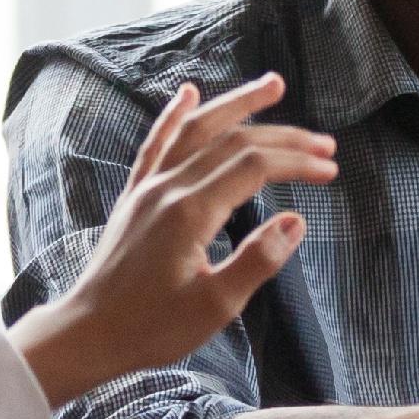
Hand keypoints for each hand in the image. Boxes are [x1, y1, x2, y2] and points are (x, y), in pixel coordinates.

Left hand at [12, 75, 334, 406]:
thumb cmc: (151, 328)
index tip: (330, 170)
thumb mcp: (214, 307)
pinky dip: (174, 115)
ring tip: (273, 85)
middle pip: (233, 143)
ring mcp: (148, 187)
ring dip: (237, 104)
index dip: (296, 163)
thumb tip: (296, 221)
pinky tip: (187, 92)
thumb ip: (257, 261)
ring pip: (197, 130)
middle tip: (326, 144)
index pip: (254, 168)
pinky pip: (157, 143)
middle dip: (284, 138)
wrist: (88, 333)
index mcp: (190, 213)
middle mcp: (168, 188)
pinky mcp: (135, 195)